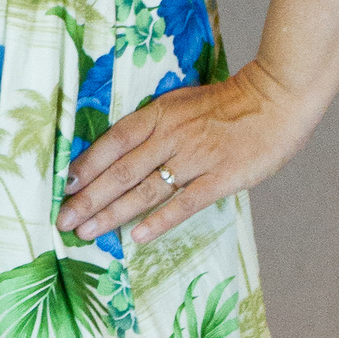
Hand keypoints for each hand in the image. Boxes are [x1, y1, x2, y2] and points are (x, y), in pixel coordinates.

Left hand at [54, 60, 318, 246]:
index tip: (64, 186)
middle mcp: (171, 136)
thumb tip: (121, 147)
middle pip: (121, 171)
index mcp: (159, 113)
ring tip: (87, 233)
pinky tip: (137, 237)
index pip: (114, 141)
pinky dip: (159, 221)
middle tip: (63, 221)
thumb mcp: (182, 102)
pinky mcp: (220, 178)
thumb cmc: (227, 102)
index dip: (87, 164)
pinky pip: (184, 203)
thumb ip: (154, 124)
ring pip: (144, 190)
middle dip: (89, 198)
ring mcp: (195, 158)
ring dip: (112, 214)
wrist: (275, 100)